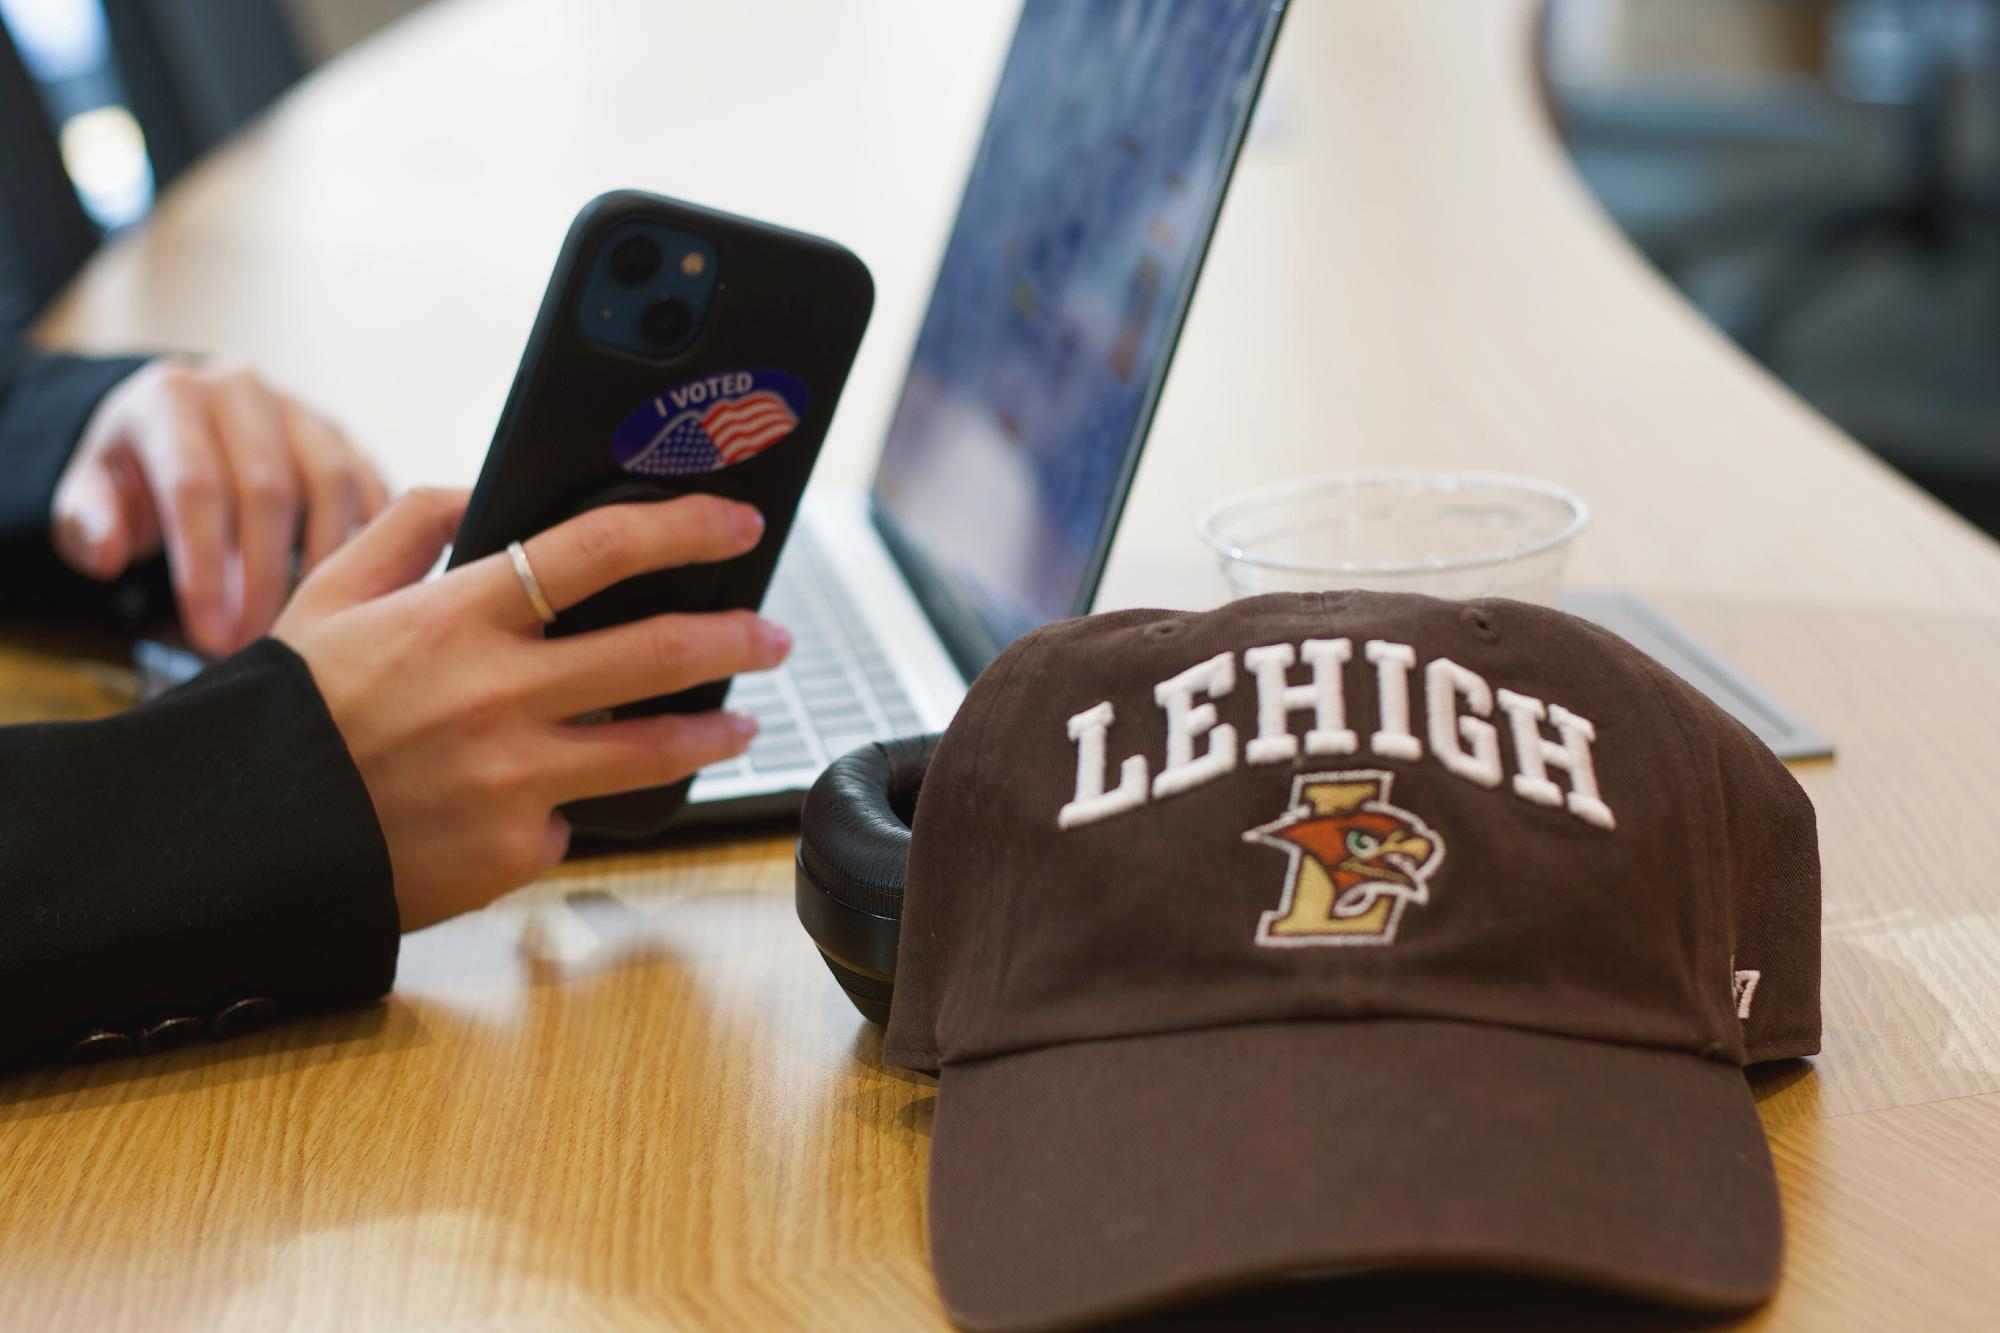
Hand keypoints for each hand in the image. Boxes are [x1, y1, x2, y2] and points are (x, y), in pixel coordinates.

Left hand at [52, 359, 389, 655]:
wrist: (177, 424)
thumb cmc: (134, 471)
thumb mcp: (87, 491)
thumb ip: (87, 521)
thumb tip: (109, 553)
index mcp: (171, 398)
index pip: (195, 487)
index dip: (205, 568)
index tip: (210, 635)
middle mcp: (242, 391)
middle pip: (268, 489)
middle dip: (263, 578)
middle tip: (253, 642)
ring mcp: (301, 410)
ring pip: (331, 485)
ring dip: (324, 565)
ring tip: (305, 622)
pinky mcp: (343, 436)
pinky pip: (371, 487)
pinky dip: (369, 540)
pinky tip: (349, 589)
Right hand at [274, 488, 789, 930]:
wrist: (236, 839)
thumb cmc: (286, 714)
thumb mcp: (325, 597)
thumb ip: (403, 526)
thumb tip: (472, 489)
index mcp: (456, 615)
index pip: (601, 551)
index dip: (685, 530)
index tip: (737, 525)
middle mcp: (497, 693)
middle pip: (659, 653)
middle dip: (737, 638)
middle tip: (773, 634)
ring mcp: (512, 777)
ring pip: (655, 749)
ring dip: (714, 732)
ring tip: (741, 722)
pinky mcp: (512, 851)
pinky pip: (574, 822)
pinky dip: (577, 808)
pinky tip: (569, 799)